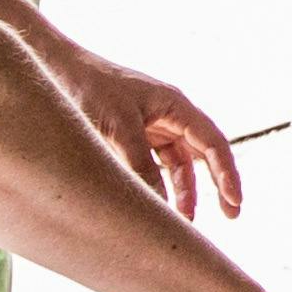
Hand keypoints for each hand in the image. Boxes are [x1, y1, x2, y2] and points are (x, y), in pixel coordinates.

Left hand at [70, 57, 239, 221]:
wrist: (57, 70)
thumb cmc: (90, 88)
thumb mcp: (118, 129)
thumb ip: (140, 166)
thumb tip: (159, 206)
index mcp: (175, 106)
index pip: (213, 143)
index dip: (227, 173)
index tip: (235, 201)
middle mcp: (170, 116)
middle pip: (204, 155)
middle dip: (218, 185)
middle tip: (231, 215)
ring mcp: (153, 127)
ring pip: (179, 165)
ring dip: (184, 191)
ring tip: (184, 222)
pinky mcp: (135, 137)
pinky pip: (156, 166)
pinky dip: (160, 186)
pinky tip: (158, 205)